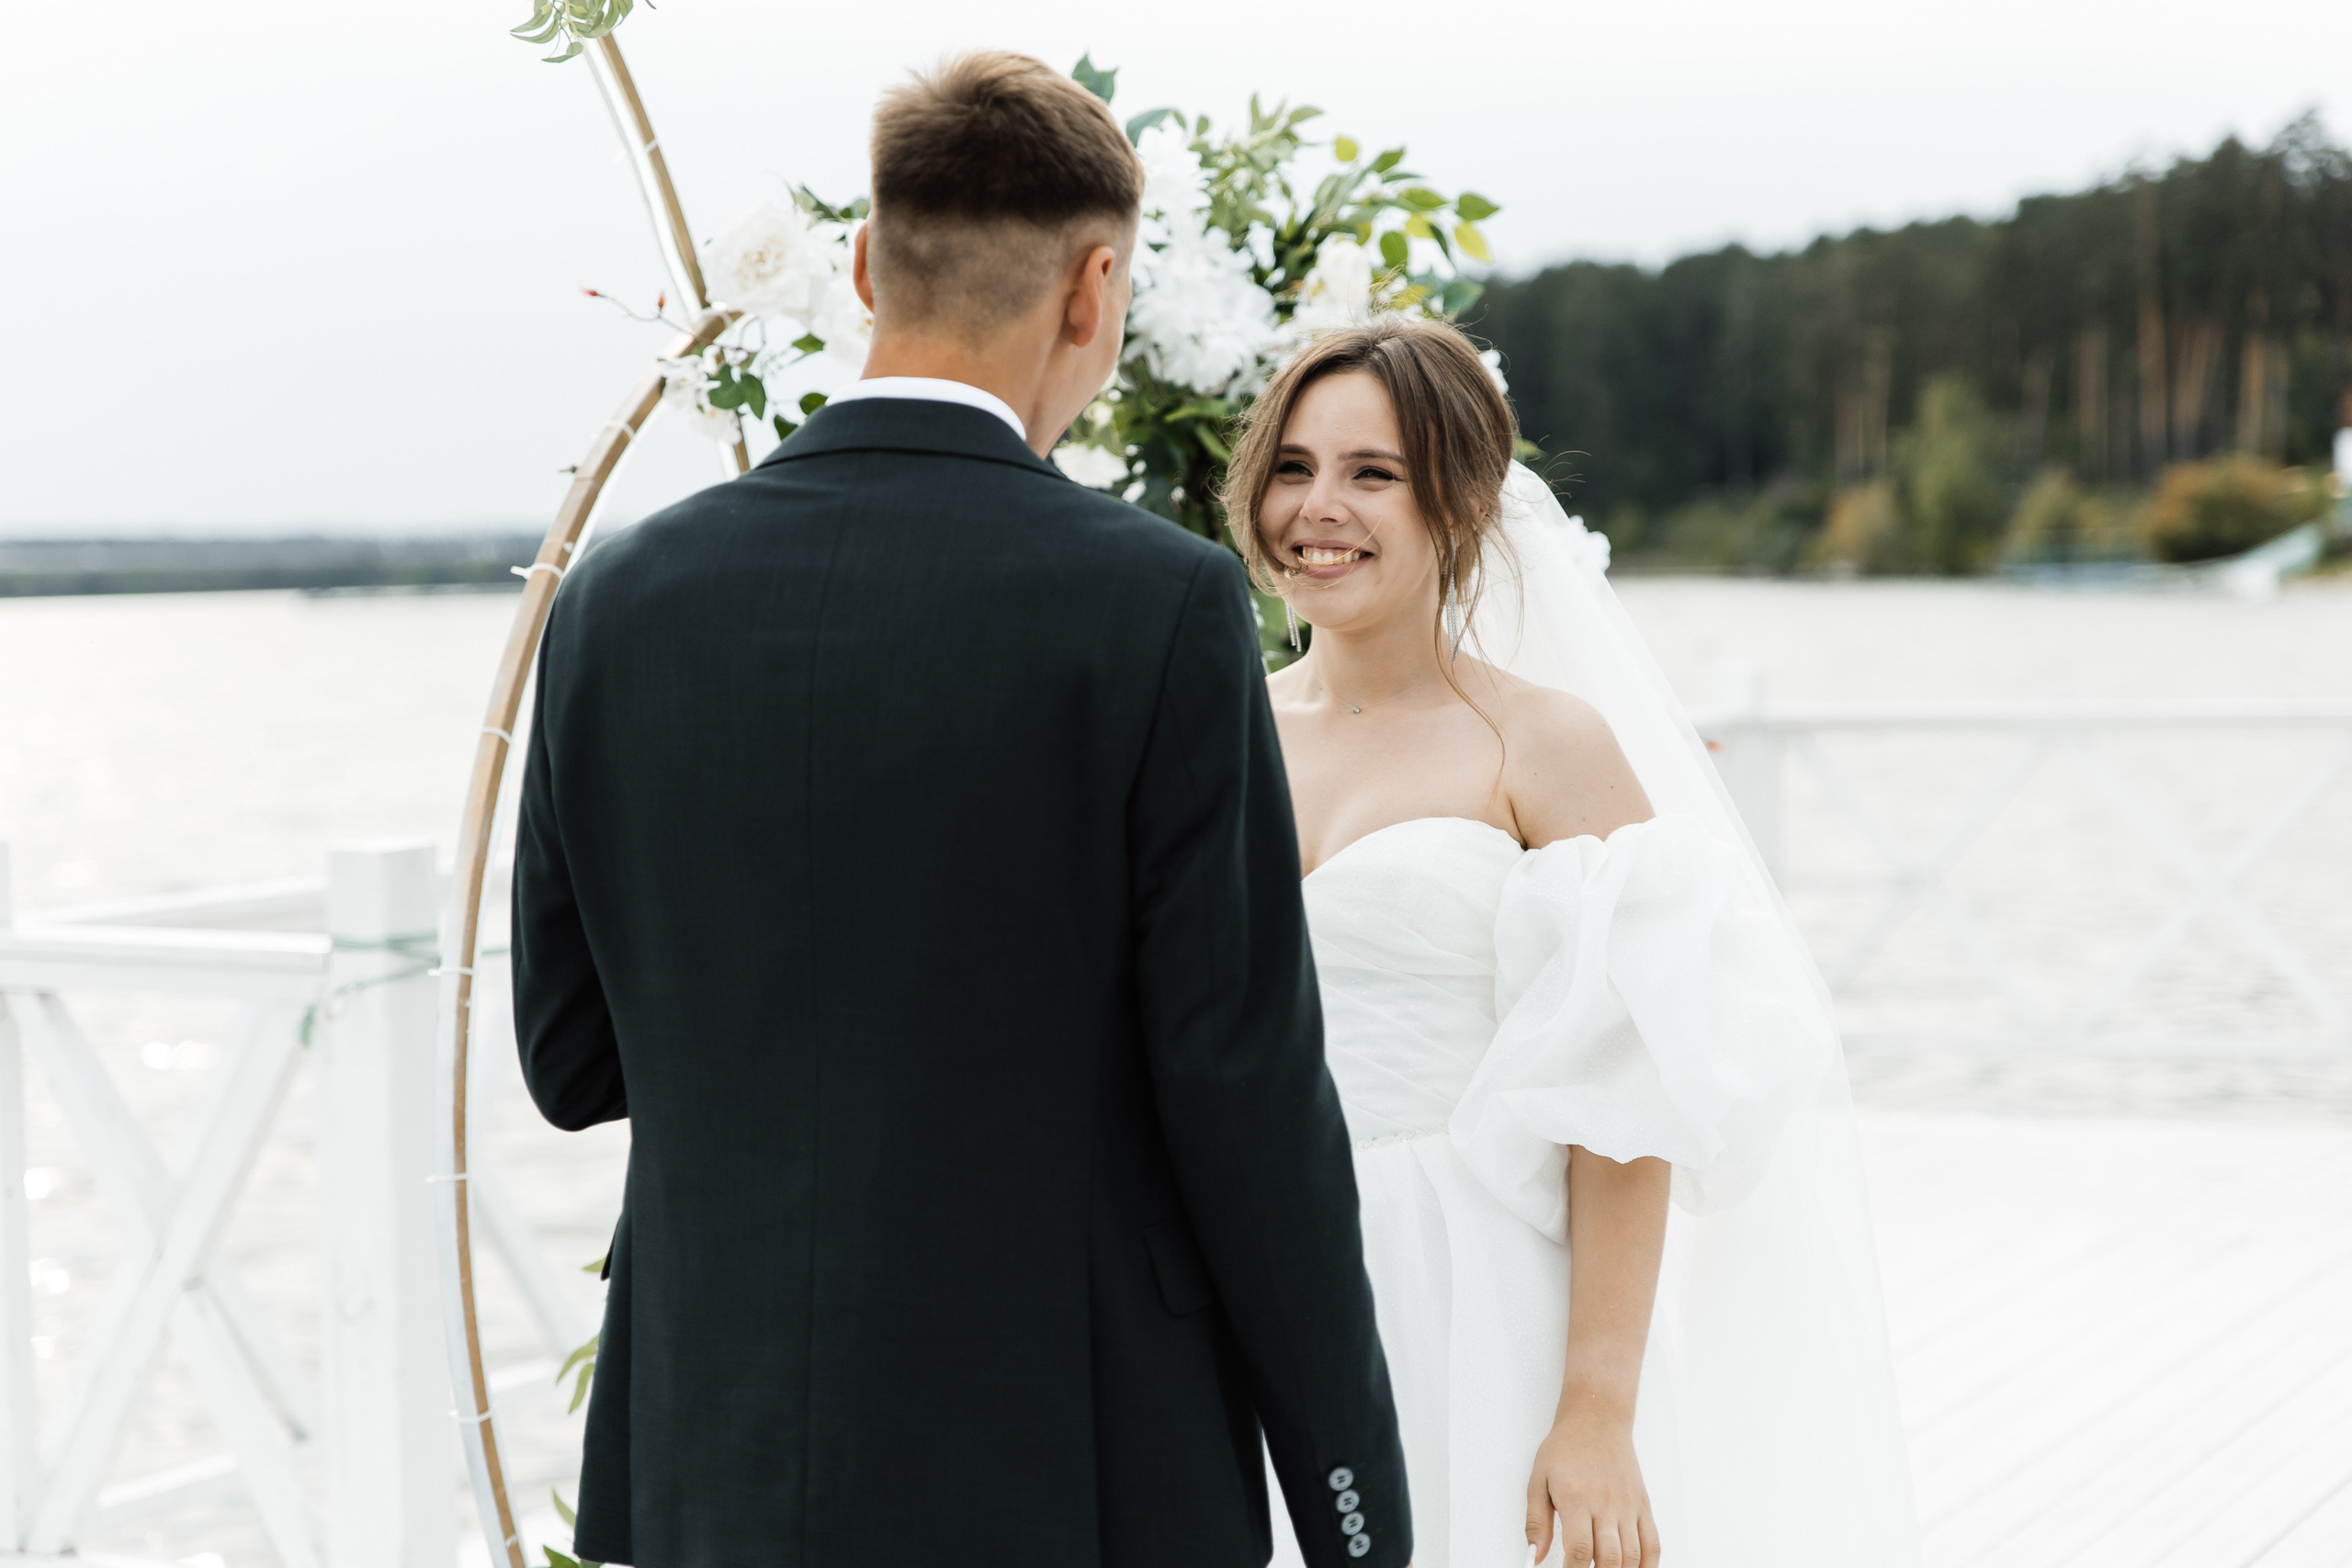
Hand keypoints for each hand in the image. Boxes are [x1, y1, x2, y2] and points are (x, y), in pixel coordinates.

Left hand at [1523, 1408, 1657, 1567]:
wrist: (1597, 1419)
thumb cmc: (1566, 1447)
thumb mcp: (1538, 1480)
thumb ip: (1535, 1523)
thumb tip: (1533, 1557)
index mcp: (1576, 1498)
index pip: (1580, 1550)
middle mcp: (1606, 1503)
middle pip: (1610, 1558)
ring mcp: (1629, 1506)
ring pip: (1633, 1555)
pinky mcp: (1643, 1505)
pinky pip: (1653, 1544)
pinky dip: (1647, 1566)